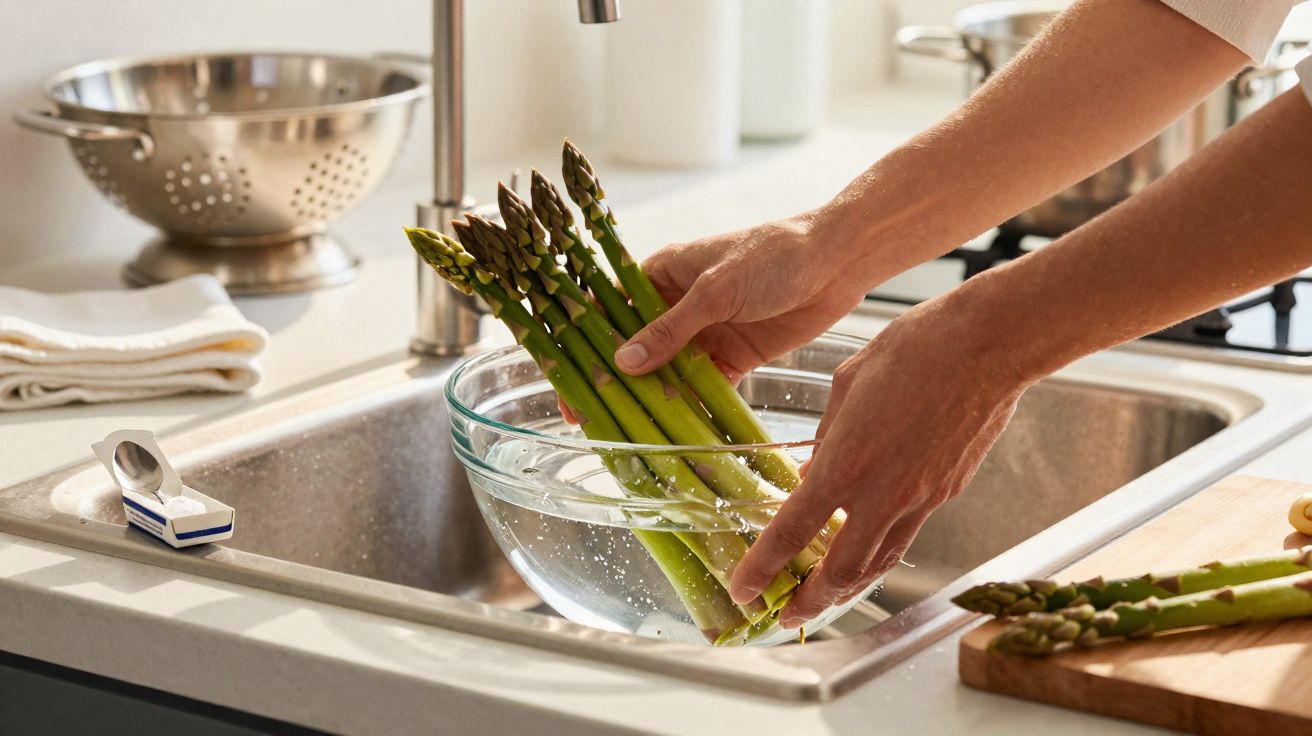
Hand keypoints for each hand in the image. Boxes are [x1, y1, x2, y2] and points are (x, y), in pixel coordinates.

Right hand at [560, 210, 874, 421]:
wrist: (838, 261)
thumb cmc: (773, 255)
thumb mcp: (717, 289)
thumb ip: (671, 329)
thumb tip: (623, 362)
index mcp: (660, 275)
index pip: (607, 310)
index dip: (582, 344)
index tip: (567, 379)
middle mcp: (675, 306)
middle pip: (632, 349)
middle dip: (611, 384)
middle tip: (590, 421)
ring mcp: (703, 334)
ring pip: (665, 375)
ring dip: (649, 403)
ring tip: (626, 436)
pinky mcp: (733, 358)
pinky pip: (703, 391)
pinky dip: (691, 412)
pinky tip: (675, 438)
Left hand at [727, 292, 1032, 626]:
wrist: (987, 345)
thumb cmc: (914, 349)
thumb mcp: (846, 386)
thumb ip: (826, 439)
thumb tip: (815, 472)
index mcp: (845, 462)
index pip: (792, 531)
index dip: (763, 568)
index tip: (744, 589)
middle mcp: (882, 493)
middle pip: (840, 573)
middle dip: (809, 602)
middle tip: (787, 614)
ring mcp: (920, 499)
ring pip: (878, 564)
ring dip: (846, 589)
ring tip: (823, 598)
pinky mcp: (946, 493)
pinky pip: (906, 535)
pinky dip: (880, 553)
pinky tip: (866, 547)